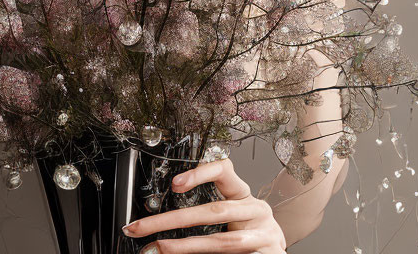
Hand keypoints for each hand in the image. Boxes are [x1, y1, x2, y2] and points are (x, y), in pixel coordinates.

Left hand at [121, 157, 286, 252]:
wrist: (276, 251)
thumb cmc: (249, 231)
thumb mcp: (230, 217)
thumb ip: (204, 216)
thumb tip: (159, 223)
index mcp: (243, 195)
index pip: (224, 170)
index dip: (200, 173)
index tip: (174, 184)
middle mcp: (257, 210)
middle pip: (214, 211)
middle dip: (173, 219)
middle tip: (141, 227)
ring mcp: (266, 233)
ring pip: (223, 240)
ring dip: (187, 246)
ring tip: (160, 247)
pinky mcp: (271, 253)